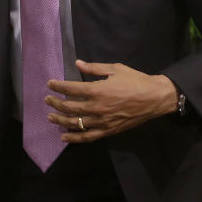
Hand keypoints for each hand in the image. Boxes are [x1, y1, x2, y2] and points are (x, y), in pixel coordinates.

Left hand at [44, 60, 178, 142]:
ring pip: (75, 122)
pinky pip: (88, 137)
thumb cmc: (135, 81)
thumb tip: (77, 63)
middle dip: (55, 103)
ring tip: (50, 116)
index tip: (50, 84)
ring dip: (60, 120)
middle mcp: (96, 107)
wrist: (155, 98)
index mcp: (97, 90)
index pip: (70, 88)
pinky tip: (64, 137)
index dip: (58, 86)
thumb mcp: (115, 69)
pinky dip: (74, 138)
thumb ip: (94, 68)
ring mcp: (101, 121)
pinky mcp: (108, 131)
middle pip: (69, 106)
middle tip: (46, 100)